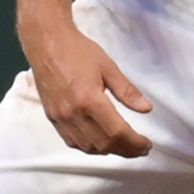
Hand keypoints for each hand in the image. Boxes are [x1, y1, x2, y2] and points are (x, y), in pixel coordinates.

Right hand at [23, 7, 153, 155]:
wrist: (46, 42)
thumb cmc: (77, 50)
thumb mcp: (108, 67)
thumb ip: (127, 91)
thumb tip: (147, 109)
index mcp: (89, 100)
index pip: (117, 132)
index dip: (134, 143)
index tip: (146, 145)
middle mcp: (73, 114)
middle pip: (103, 144)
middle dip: (125, 150)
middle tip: (140, 148)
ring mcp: (60, 118)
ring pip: (87, 147)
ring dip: (108, 151)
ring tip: (124, 147)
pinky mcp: (52, 118)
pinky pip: (72, 141)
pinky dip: (89, 147)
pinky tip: (101, 143)